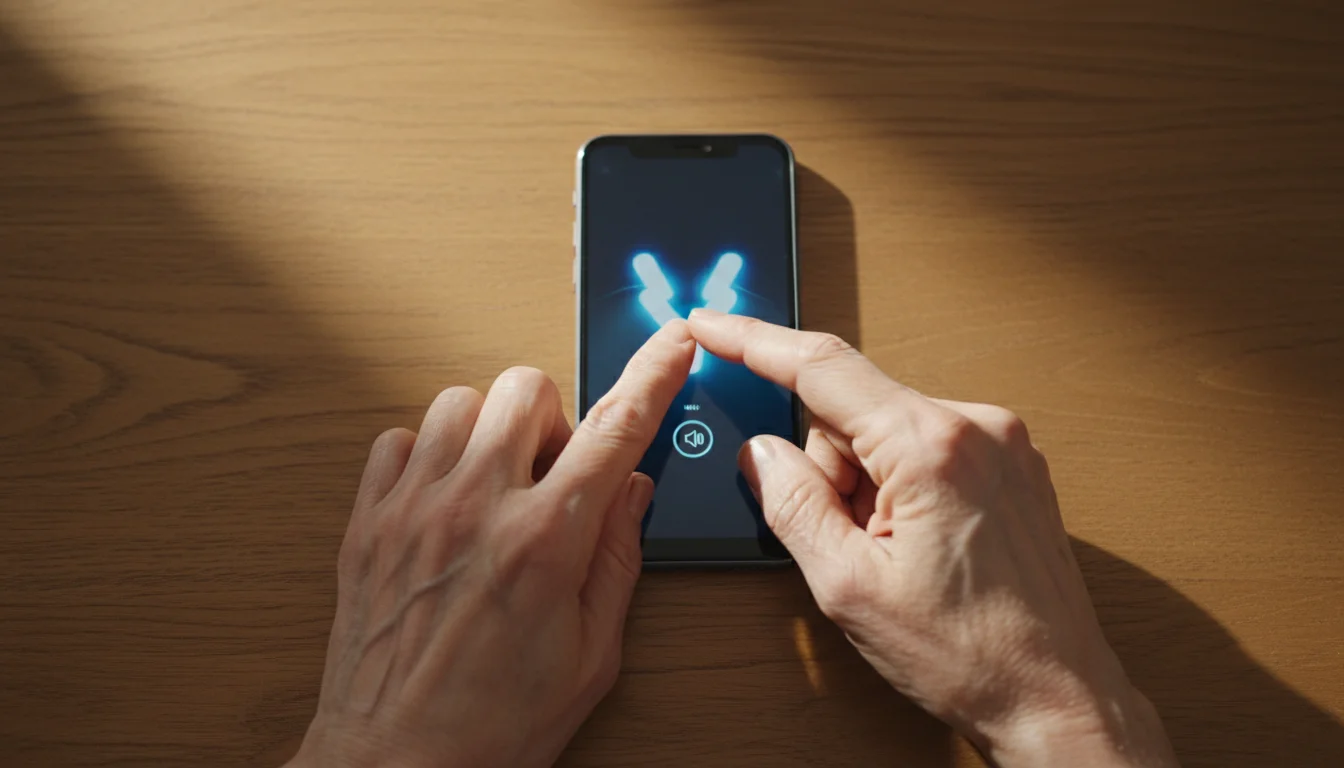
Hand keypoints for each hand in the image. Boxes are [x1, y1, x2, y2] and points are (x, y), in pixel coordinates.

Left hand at [287, 321, 695, 767]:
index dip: (653, 376)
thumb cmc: (496, 725)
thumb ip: (617, 560)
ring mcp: (414, 509)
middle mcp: (477, 509)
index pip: (616, 430)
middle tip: (551, 472)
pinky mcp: (367, 523)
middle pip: (526, 387)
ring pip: (458, 402)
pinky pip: (396, 439)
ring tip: (493, 486)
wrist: (395, 765)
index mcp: (547, 543)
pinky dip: (425, 455)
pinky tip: (442, 500)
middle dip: (551, 416)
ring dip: (489, 432)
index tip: (673, 343)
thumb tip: (632, 490)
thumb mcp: (592, 655)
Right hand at [688, 309, 1176, 767]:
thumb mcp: (847, 585)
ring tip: (896, 554)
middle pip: (851, 408)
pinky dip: (902, 484)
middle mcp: (976, 425)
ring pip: (886, 429)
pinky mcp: (1013, 461)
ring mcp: (1002, 440)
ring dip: (868, 483)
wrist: (1055, 695)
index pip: (820, 367)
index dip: (753, 341)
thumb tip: (761, 451)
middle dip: (830, 468)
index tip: (710, 325)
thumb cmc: (968, 653)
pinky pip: (925, 446)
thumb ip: (791, 503)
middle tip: (850, 541)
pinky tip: (921, 543)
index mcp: (930, 446)